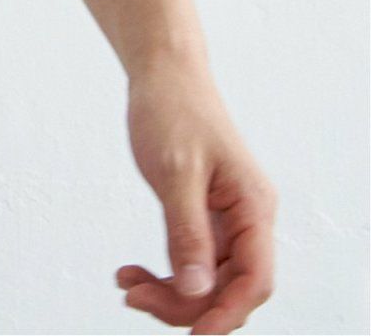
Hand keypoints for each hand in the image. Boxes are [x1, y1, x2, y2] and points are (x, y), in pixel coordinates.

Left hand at [117, 53, 275, 332]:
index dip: (226, 313)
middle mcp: (248, 217)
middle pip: (231, 286)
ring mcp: (228, 218)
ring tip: (127, 285)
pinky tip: (133, 272)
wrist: (163, 72)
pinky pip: (194, 259)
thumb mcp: (175, 172)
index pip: (255, 279)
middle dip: (186, 304)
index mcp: (254, 206)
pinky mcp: (205, 215)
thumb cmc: (173, 108)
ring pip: (210, 278)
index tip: (192, 333)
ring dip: (171, 292)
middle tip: (135, 298)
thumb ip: (187, 233)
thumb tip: (196, 290)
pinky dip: (165, 272)